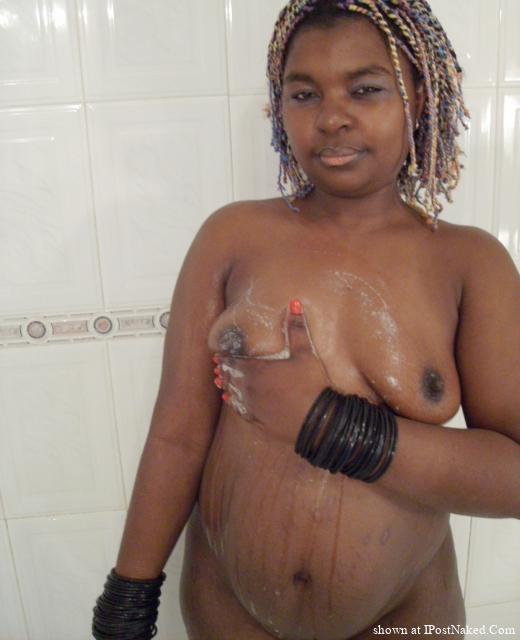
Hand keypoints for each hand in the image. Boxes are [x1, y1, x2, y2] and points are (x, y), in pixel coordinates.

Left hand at [212, 300, 331, 444]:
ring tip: (220, 380)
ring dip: (226, 385)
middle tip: (218, 366)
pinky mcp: (258, 421)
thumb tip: (294, 304)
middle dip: (225, 370)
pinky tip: (231, 400)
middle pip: (231, 376)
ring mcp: (253, 406)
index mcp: (259, 370)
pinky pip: (240, 411)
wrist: (318, 421)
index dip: (226, 357)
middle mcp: (250, 388)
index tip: (219, 354)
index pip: (235, 361)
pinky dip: (233, 403)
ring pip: (232, 393)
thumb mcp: (306, 353)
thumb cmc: (313, 384)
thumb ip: (297, 329)